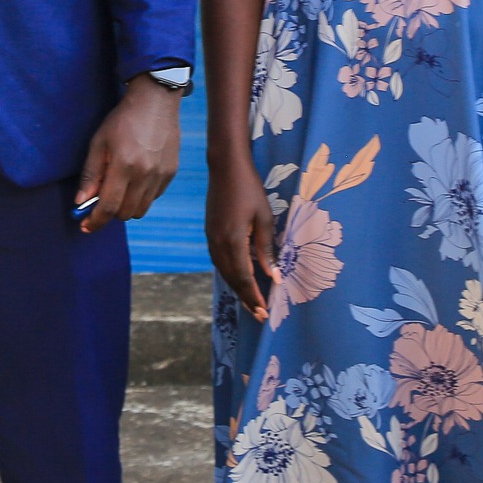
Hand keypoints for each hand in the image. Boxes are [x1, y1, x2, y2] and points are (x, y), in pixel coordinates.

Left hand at [73, 75, 180, 233]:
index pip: (109, 206)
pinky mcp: (171, 173)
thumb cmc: (122, 120)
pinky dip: (141, 196)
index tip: (86, 226)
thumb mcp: (99, 143)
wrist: (155, 102)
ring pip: (141, 209)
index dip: (95, 221)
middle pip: (126, 213)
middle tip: (100, 203)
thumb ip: (90, 175)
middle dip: (110, 213)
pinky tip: (134, 179)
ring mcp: (161, 175)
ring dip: (126, 207)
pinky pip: (153, 197)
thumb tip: (81, 202)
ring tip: (118, 188)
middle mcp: (145, 174)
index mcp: (124, 165)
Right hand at [206, 158, 276, 322]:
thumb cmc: (250, 190)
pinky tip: (239, 278)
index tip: (265, 312)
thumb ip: (267, 249)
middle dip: (245, 298)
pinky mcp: (210, 233)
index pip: (244, 277)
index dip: (254, 296)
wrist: (225, 168)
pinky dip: (229, 274)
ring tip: (251, 302)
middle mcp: (218, 243)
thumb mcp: (265, 218)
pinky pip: (219, 261)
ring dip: (237, 288)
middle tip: (260, 315)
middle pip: (231, 279)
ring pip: (223, 272)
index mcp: (233, 240)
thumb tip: (273, 277)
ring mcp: (211, 238)